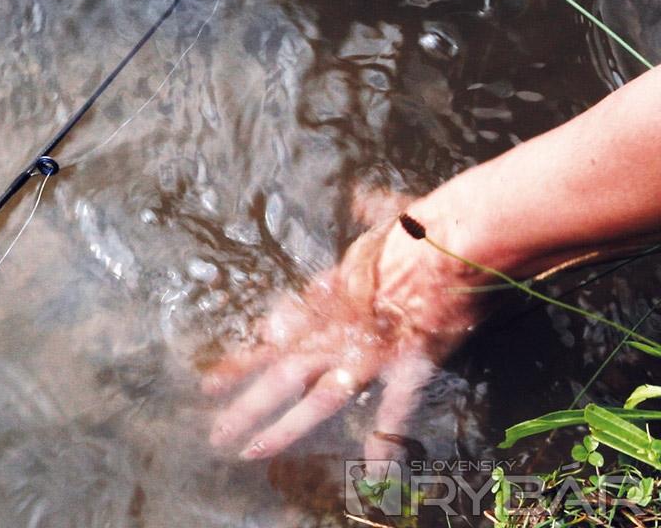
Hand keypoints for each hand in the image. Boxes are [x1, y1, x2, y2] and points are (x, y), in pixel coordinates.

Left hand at [201, 214, 487, 462]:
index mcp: (327, 297)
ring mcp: (370, 348)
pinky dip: (385, 440)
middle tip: (214, 432)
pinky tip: (374, 473)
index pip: (275, 335)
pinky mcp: (409, 361)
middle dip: (246, 405)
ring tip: (251, 451)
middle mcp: (338, 328)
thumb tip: (362, 194)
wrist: (457, 235)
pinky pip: (394, 410)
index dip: (242, 361)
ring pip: (316, 397)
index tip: (210, 381)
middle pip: (281, 373)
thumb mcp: (386, 217)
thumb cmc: (424, 225)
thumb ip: (371, 211)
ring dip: (284, 427)